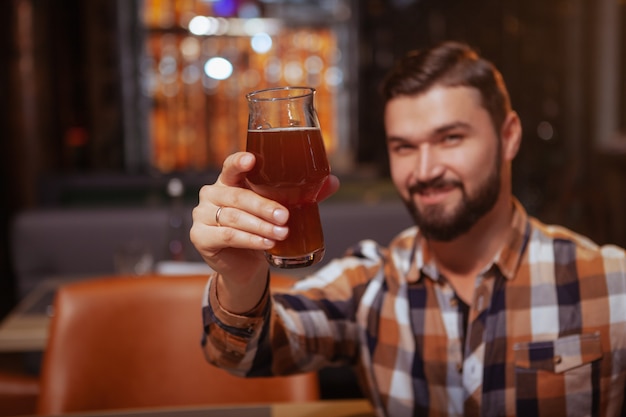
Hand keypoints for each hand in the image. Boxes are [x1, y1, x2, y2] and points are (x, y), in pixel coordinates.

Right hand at [190, 152, 338, 310]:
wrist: (246, 264)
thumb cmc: (262, 227)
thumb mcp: (280, 208)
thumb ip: (303, 193)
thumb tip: (333, 181)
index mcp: (229, 181)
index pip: (230, 166)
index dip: (239, 162)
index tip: (252, 160)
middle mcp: (212, 194)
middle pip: (237, 196)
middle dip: (263, 206)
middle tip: (285, 215)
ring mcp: (202, 215)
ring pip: (233, 217)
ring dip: (260, 225)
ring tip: (282, 232)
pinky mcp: (200, 237)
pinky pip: (227, 236)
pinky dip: (249, 239)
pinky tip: (267, 243)